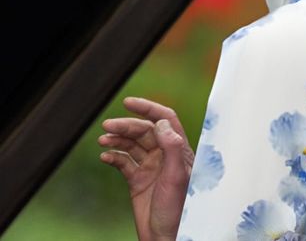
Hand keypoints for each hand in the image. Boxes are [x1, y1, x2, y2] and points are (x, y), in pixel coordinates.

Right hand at [98, 97, 193, 240]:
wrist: (167, 239)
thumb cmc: (179, 211)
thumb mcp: (177, 177)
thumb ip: (172, 148)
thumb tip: (161, 124)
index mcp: (178, 149)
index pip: (164, 119)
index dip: (148, 108)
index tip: (128, 102)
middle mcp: (165, 155)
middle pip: (144, 130)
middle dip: (126, 125)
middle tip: (107, 125)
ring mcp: (151, 167)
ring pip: (132, 144)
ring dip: (117, 139)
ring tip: (103, 140)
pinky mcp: (138, 181)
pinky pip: (123, 162)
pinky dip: (113, 157)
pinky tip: (105, 157)